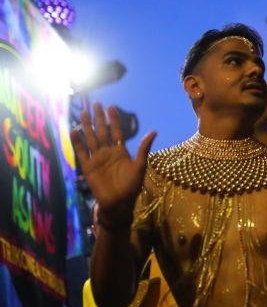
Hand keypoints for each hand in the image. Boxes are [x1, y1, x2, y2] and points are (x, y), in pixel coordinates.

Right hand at [70, 103, 155, 224]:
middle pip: (102, 131)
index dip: (114, 119)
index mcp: (121, 151)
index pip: (117, 131)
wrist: (119, 202)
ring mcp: (97, 158)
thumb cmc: (131, 186)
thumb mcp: (140, 166)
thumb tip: (154, 131)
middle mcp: (108, 152)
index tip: (111, 107)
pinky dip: (77, 142)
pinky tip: (74, 131)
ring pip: (91, 138)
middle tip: (96, 104)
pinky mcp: (88, 166)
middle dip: (99, 118)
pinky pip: (82, 152)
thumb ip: (143, 149)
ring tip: (84, 113)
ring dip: (87, 126)